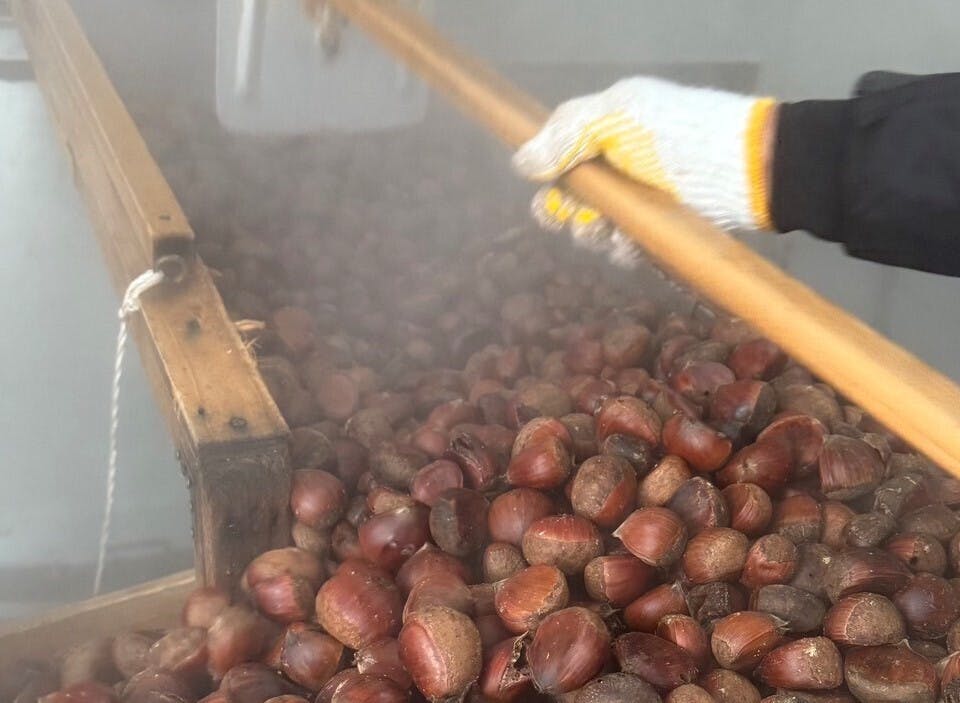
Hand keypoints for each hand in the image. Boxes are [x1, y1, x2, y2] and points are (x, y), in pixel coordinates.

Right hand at [513, 77, 777, 249]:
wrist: (746, 171)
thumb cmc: (680, 135)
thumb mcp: (621, 115)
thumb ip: (567, 132)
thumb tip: (520, 161)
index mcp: (603, 133)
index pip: (555, 160)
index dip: (546, 181)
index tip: (551, 194)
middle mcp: (615, 169)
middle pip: (566, 203)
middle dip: (566, 215)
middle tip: (584, 217)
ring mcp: (636, 204)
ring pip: (590, 232)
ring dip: (593, 234)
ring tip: (615, 229)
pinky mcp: (655, 234)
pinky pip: (621, 251)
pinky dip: (622, 251)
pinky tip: (634, 243)